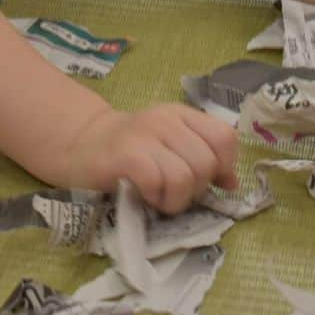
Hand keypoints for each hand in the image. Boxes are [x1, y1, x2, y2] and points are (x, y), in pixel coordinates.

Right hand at [64, 104, 237, 213]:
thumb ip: (202, 157)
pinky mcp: (127, 154)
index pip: (224, 136)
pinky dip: (156, 197)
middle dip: (197, 188)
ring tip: (159, 196)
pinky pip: (159, 182)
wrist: (81, 145)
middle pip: (207, 162)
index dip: (225, 165)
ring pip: (187, 176)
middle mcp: (166, 119)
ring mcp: (145, 135)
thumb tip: (232, 183)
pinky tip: (144, 195)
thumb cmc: (130, 151)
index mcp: (181, 115)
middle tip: (175, 191)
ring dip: (176, 199)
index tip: (210, 181)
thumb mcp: (171, 146)